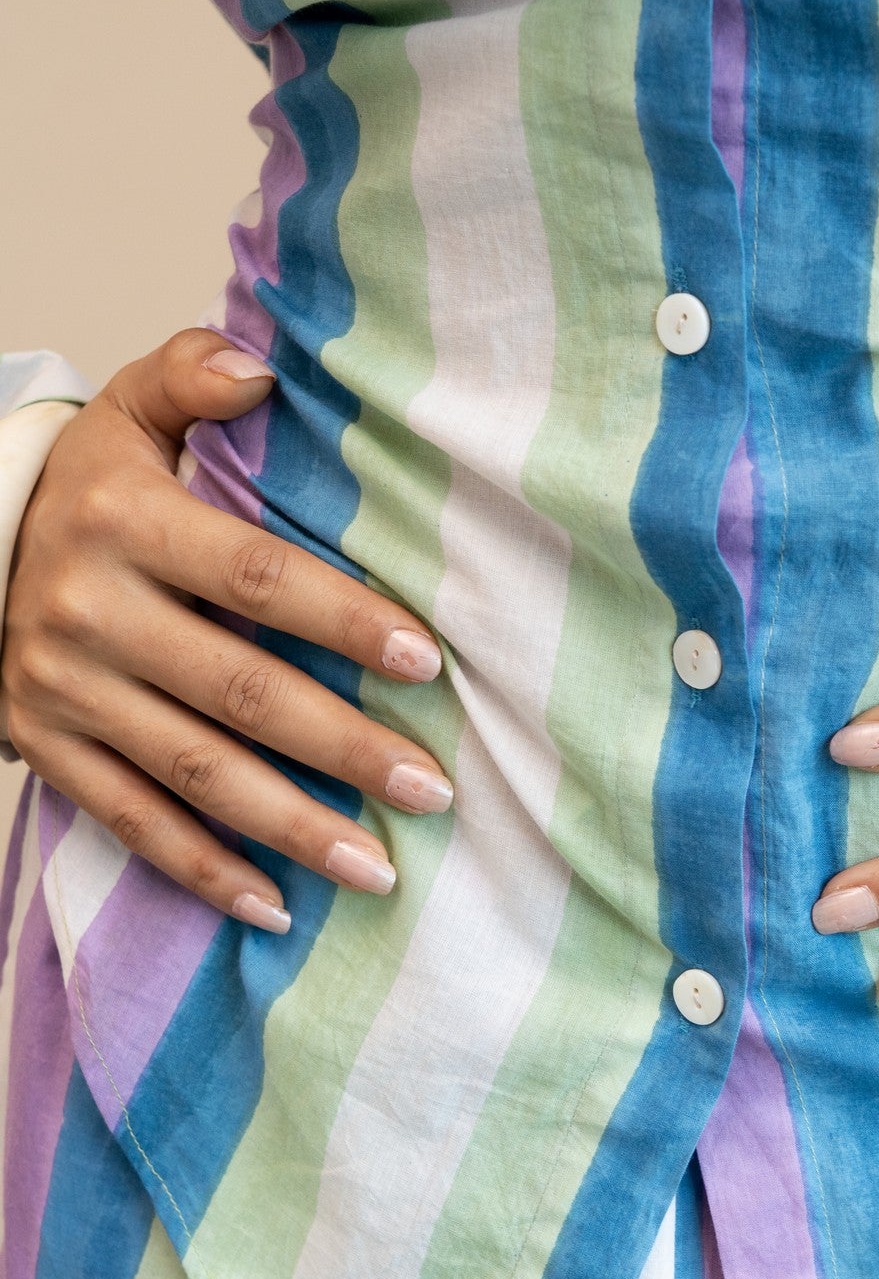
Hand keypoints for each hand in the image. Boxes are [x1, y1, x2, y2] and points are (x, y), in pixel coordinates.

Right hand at [3, 328, 453, 931]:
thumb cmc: (82, 491)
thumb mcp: (121, 415)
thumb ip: (188, 378)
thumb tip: (260, 370)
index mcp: (121, 522)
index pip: (251, 576)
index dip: (341, 619)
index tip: (426, 662)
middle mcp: (87, 611)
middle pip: (239, 691)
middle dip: (342, 747)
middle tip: (432, 789)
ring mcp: (64, 691)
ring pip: (194, 772)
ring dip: (292, 827)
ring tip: (381, 868)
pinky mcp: (47, 750)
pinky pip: (133, 822)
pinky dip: (205, 871)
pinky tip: (279, 908)